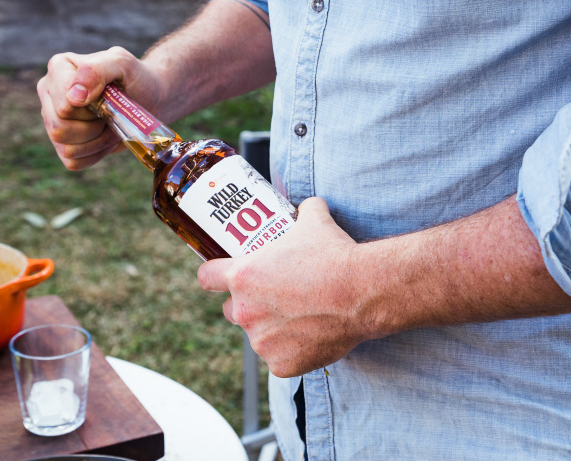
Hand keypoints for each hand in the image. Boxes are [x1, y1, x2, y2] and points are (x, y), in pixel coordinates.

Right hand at [37, 46, 157, 169]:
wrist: (150, 98)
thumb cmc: (135, 77)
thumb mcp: (122, 63)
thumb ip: (97, 70)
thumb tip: (74, 96)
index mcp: (58, 69)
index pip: (64, 105)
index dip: (91, 109)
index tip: (109, 98)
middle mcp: (48, 93)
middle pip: (59, 128)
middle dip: (94, 127)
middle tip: (112, 115)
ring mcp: (52, 120)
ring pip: (65, 147)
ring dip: (97, 141)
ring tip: (111, 125)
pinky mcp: (62, 144)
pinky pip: (73, 161)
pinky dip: (95, 154)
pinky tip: (105, 137)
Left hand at [198, 198, 370, 377]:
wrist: (363, 291)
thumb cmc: (334, 254)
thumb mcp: (314, 220)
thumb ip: (303, 212)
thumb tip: (307, 205)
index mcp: (243, 276)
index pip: (207, 278)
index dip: (213, 275)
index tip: (220, 275)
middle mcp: (246, 311)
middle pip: (230, 310)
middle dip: (246, 304)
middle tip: (270, 297)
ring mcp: (262, 341)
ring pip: (258, 336)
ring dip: (271, 328)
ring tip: (299, 317)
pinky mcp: (282, 365)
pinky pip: (280, 358)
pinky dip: (293, 351)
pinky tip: (312, 337)